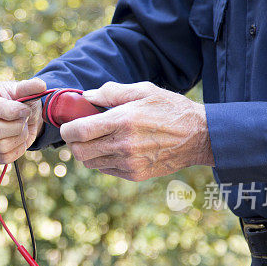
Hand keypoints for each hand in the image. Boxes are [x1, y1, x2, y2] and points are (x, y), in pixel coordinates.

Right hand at [0, 78, 45, 163]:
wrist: (18, 117)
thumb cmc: (17, 100)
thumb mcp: (22, 90)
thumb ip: (29, 87)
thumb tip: (41, 85)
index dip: (9, 110)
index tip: (25, 110)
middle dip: (16, 127)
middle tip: (23, 119)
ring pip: (0, 146)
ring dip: (20, 137)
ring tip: (21, 128)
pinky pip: (4, 158)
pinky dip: (18, 150)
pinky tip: (19, 140)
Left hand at [61, 81, 213, 180]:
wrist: (199, 136)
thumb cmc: (170, 109)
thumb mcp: (143, 91)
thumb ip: (111, 92)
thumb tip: (86, 96)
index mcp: (123, 121)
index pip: (79, 132)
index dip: (68, 129)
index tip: (70, 125)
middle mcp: (123, 145)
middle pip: (79, 152)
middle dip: (75, 142)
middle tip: (81, 133)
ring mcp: (129, 163)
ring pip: (90, 163)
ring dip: (89, 152)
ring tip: (100, 140)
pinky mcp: (135, 174)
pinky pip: (106, 170)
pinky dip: (104, 161)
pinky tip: (116, 149)